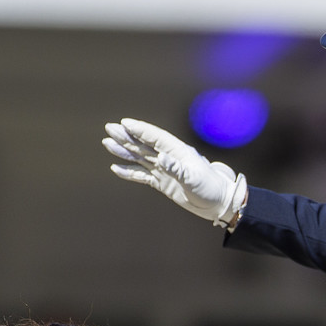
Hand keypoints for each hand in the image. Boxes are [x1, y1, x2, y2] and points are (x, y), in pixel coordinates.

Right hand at [102, 119, 247, 227]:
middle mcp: (169, 158)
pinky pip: (142, 175)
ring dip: (125, 151)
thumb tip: (161, 158)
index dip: (140, 130)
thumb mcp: (194, 179)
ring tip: (108, 143)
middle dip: (127, 136)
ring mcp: (165, 170)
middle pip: (144, 144)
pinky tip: (116, 168)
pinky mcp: (163, 182)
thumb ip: (177, 169)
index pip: (155, 137)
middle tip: (109, 128)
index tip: (124, 123)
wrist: (218, 203)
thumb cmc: (210, 188)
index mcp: (178, 152)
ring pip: (140, 158)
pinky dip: (129, 172)